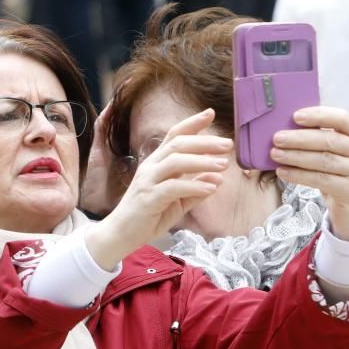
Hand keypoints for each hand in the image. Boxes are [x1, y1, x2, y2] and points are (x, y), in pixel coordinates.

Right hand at [85, 109, 232, 268]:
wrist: (121, 235)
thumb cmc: (148, 216)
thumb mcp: (177, 202)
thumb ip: (194, 189)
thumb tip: (217, 178)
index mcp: (156, 163)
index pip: (173, 136)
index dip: (191, 123)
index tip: (210, 113)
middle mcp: (151, 167)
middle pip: (178, 144)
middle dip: (204, 142)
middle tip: (228, 145)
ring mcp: (148, 181)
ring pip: (175, 162)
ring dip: (202, 161)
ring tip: (223, 165)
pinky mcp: (148, 198)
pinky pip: (173, 187)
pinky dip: (194, 186)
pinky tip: (211, 188)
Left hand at [271, 106, 348, 240]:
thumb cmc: (337, 175)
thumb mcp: (335, 154)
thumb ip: (319, 140)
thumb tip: (285, 129)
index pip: (342, 119)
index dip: (319, 115)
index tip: (295, 116)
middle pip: (330, 140)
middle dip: (300, 138)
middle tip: (277, 138)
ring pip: (324, 160)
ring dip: (296, 156)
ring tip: (275, 154)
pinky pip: (321, 179)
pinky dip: (299, 175)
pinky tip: (283, 171)